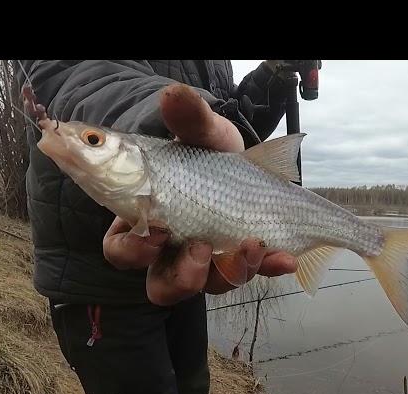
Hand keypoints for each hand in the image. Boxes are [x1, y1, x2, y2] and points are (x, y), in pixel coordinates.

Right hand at [103, 83, 296, 305]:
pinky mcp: (241, 261)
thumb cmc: (205, 153)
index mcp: (146, 220)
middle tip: (198, 248)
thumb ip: (188, 119)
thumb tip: (173, 94)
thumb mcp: (201, 134)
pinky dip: (268, 266)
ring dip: (229, 272)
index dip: (131, 248)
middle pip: (163, 285)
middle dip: (181, 276)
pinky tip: (286, 257)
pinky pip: (250, 273)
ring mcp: (208, 260)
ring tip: (251, 244)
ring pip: (208, 285)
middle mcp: (172, 250)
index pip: (121, 247)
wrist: (242, 162)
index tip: (155, 229)